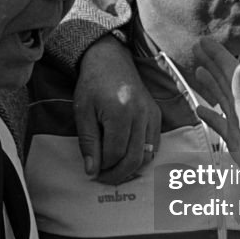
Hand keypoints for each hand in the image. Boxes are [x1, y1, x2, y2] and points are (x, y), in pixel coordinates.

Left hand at [74, 36, 160, 183]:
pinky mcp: (157, 115)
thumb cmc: (92, 85)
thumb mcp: (82, 112)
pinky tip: (126, 157)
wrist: (110, 60)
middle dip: (118, 174)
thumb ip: (88, 142)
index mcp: (120, 112)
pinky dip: (142, 157)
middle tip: (103, 178)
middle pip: (134, 158)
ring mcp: (151, 115)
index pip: (115, 153)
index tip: (92, 173)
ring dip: (131, 169)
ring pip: (147, 155)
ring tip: (114, 170)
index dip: (104, 168)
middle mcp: (141, 114)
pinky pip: (154, 145)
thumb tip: (92, 171)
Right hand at [191, 37, 239, 164]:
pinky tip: (199, 111)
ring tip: (197, 70)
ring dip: (210, 83)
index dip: (217, 55)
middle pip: (225, 80)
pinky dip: (208, 114)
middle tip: (197, 48)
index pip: (230, 72)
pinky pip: (219, 122)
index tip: (203, 41)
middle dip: (212, 63)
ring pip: (221, 98)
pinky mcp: (236, 140)